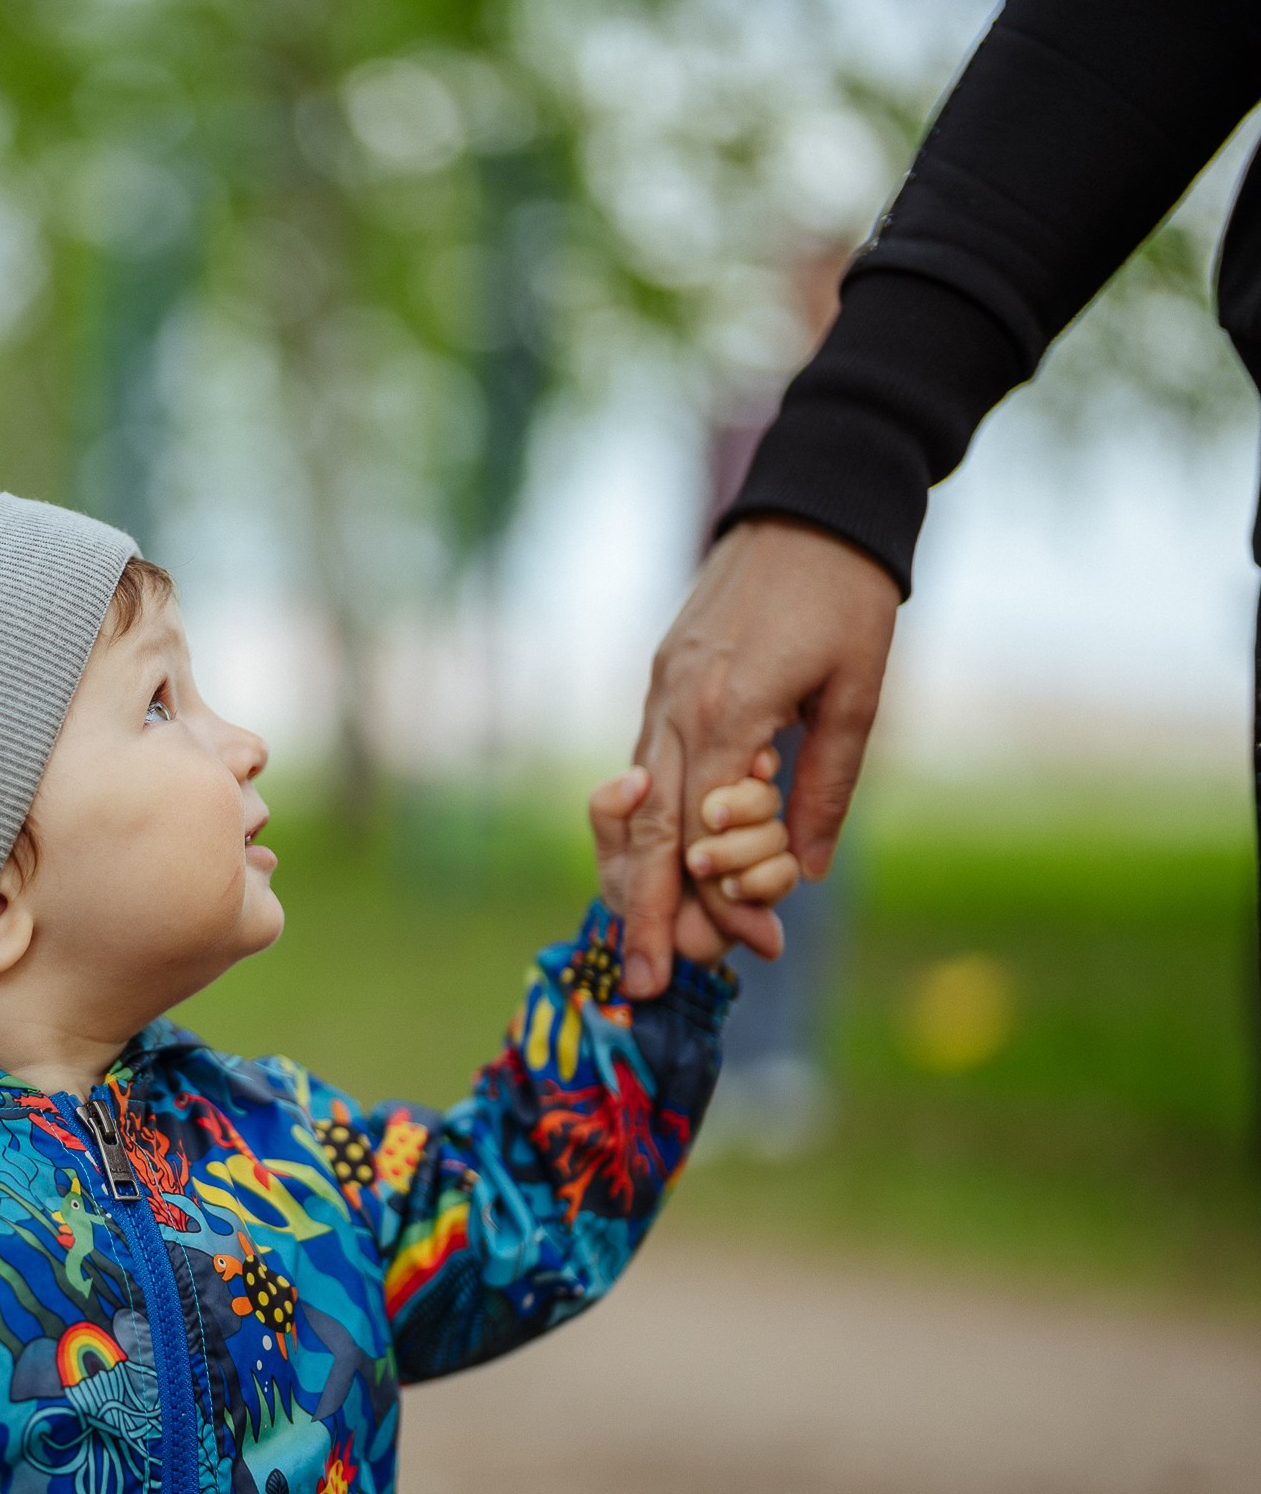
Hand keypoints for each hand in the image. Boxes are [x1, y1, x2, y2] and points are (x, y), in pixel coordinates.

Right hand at [619, 518, 898, 995]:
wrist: (807, 507)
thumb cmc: (847, 596)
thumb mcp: (858, 693)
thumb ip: (827, 785)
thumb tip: (802, 872)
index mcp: (725, 711)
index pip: (703, 835)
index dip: (723, 900)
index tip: (756, 950)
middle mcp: (675, 708)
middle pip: (647, 836)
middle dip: (646, 917)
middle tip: (647, 986)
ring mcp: (659, 695)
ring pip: (633, 808)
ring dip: (639, 880)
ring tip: (647, 942)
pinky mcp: (661, 684)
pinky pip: (644, 770)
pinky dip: (648, 826)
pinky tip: (666, 865)